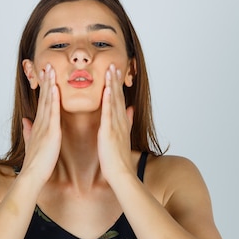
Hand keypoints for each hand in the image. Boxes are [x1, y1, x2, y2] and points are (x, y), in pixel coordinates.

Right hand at [21, 64, 61, 183]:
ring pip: (48, 100)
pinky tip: (55, 87)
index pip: (42, 102)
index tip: (45, 74)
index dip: (44, 88)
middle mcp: (40, 122)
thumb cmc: (36, 163)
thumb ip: (28, 131)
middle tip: (47, 64)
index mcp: (39, 125)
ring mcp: (45, 126)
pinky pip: (53, 112)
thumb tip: (25, 120)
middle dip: (46, 80)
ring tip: (50, 69)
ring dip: (49, 84)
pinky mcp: (51, 132)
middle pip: (44, 97)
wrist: (33, 175)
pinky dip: (54, 99)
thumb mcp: (31, 143)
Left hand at [98, 64, 134, 182]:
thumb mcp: (124, 137)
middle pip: (117, 97)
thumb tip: (132, 109)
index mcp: (121, 123)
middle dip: (115, 80)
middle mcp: (120, 122)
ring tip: (110, 70)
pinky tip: (106, 90)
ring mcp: (115, 126)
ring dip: (112, 85)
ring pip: (113, 101)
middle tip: (113, 64)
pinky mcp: (109, 132)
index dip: (117, 85)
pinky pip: (108, 114)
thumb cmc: (118, 159)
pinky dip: (107, 101)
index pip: (119, 100)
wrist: (120, 174)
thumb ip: (128, 122)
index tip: (115, 71)